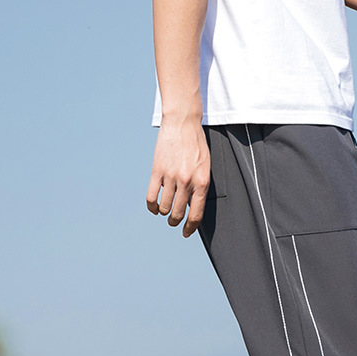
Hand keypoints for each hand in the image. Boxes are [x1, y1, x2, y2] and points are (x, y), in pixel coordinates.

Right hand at [146, 114, 210, 236]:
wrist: (183, 122)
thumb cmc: (196, 145)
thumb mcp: (205, 167)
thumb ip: (200, 186)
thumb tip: (192, 206)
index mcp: (202, 183)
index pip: (195, 215)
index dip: (190, 228)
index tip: (186, 233)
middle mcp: (186, 182)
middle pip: (178, 214)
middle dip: (175, 221)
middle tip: (173, 221)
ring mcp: (170, 177)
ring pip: (164, 207)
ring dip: (163, 213)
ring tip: (164, 212)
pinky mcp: (157, 171)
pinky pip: (151, 197)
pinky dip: (151, 206)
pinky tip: (153, 207)